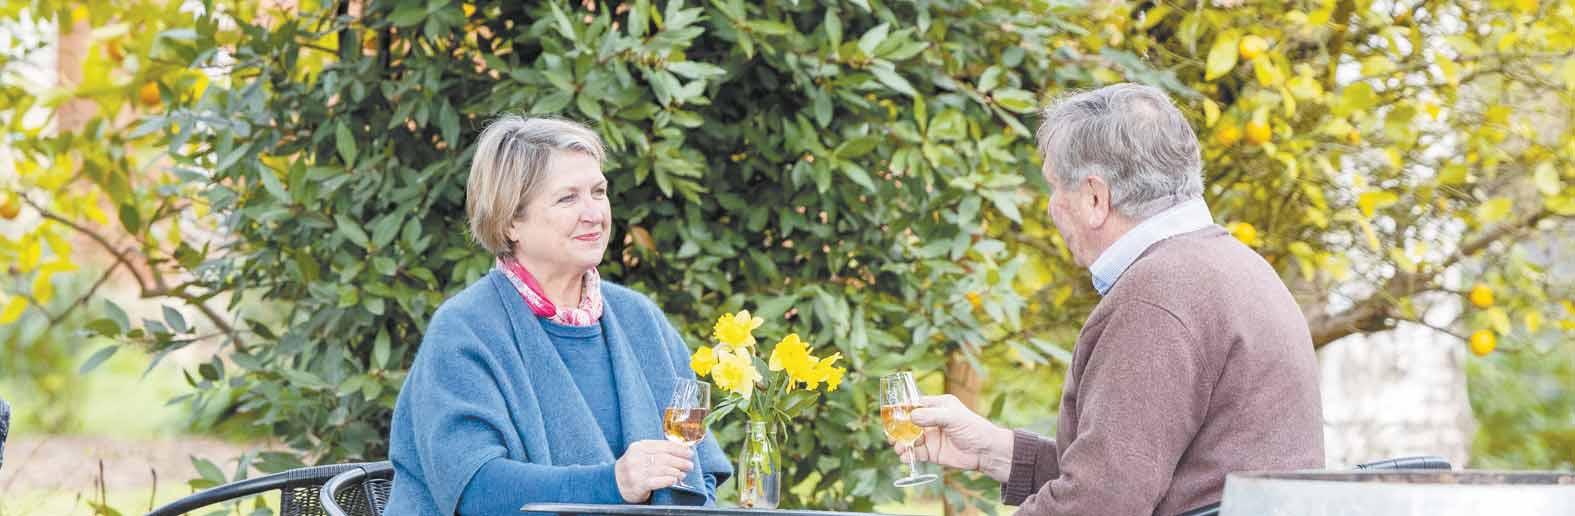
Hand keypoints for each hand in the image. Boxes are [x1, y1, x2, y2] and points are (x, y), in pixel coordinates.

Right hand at [614, 440, 694, 502]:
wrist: (614, 482)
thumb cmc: (633, 467)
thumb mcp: (641, 454)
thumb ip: (657, 451)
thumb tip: (681, 449)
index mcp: (639, 447)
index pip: (664, 446)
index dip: (679, 449)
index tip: (690, 453)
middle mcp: (636, 457)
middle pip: (665, 457)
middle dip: (680, 461)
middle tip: (690, 465)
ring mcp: (635, 471)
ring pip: (662, 469)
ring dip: (676, 472)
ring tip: (683, 474)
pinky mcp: (637, 485)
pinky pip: (656, 481)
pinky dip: (668, 480)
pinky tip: (674, 481)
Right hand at [893, 394, 1016, 481]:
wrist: (986, 452)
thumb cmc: (973, 428)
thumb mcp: (953, 417)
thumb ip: (931, 416)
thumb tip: (911, 417)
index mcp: (937, 406)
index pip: (914, 405)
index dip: (902, 410)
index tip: (890, 416)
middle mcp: (931, 421)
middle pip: (907, 423)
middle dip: (897, 429)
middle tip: (890, 435)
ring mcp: (930, 437)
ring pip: (909, 439)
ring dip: (900, 443)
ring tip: (898, 448)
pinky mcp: (932, 453)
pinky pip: (915, 453)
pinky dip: (907, 456)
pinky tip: (905, 457)